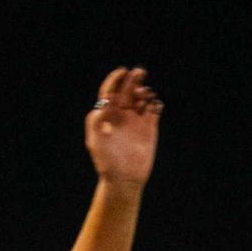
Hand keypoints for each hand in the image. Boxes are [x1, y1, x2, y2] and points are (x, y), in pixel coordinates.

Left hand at [85, 66, 162, 187]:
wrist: (124, 179)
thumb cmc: (107, 162)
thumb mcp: (96, 140)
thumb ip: (97, 120)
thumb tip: (104, 102)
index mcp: (107, 115)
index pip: (110, 90)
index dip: (116, 79)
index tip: (123, 71)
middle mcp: (122, 115)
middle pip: (128, 90)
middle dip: (133, 79)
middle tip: (140, 72)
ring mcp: (136, 120)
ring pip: (142, 97)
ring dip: (144, 91)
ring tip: (144, 96)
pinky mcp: (150, 127)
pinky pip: (155, 109)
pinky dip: (156, 103)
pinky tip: (154, 106)